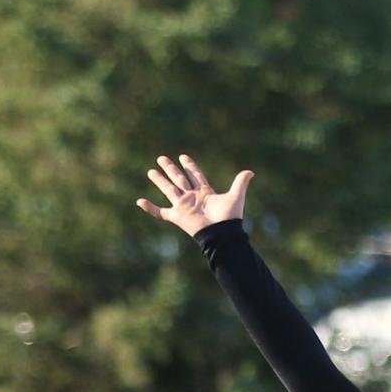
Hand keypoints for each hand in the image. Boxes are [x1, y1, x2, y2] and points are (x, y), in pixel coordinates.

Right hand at [136, 155, 253, 238]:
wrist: (222, 234)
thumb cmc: (229, 217)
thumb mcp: (236, 195)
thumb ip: (241, 182)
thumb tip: (250, 172)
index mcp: (205, 192)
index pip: (195, 175)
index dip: (190, 166)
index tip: (183, 157)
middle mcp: (192, 198)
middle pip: (179, 179)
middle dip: (171, 169)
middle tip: (162, 158)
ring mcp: (184, 206)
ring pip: (169, 189)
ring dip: (160, 180)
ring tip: (151, 171)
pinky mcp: (177, 216)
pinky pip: (161, 212)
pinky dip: (150, 208)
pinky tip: (139, 201)